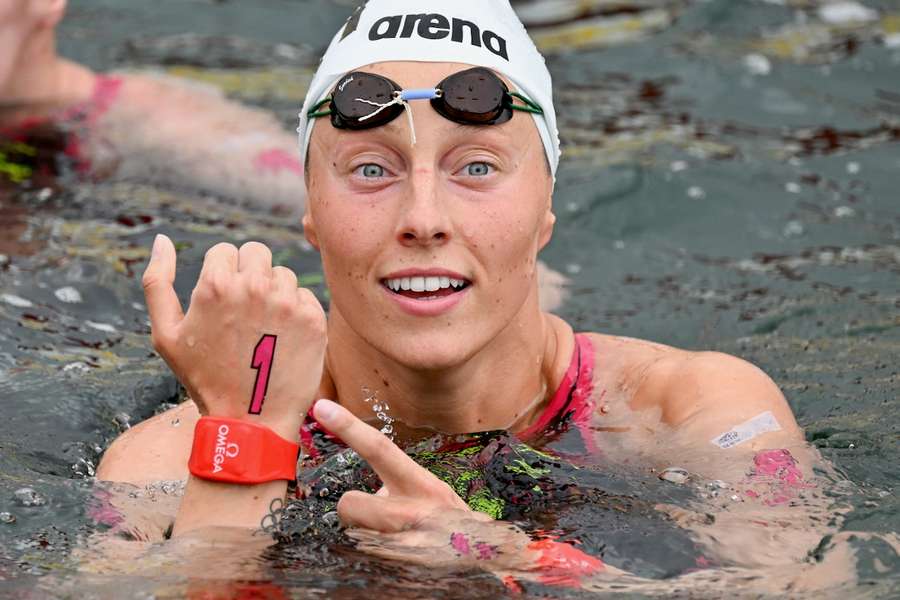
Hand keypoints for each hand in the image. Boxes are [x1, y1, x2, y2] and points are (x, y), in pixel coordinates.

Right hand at [142, 234, 325, 439]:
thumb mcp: (166, 334)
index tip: (222, 302)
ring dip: (274, 292)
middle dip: (249, 273)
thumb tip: (161, 240)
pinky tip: (283, 338)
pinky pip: (305, 296)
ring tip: (263, 329)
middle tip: (244, 310)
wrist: (251, 420)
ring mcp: (288, 302)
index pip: (225, 250)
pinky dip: (296, 312)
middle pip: (257, 252)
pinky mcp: (314, 319)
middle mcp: (255, 287)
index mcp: (216, 285)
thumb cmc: (205, 379)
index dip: (221, 274)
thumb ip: (157, 282)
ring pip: (283, 274)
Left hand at [311, 400, 538, 568]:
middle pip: (348, 504)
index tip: (322, 407)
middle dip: (353, 511)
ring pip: (353, 536)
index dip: (349, 427)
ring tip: (398, 541)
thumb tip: (368, 495)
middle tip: (377, 518)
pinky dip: (375, 555)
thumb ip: (400, 487)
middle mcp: (412, 513)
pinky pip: (362, 557)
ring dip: (368, 537)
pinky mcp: (395, 570)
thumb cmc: (453, 524)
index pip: (380, 449)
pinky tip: (399, 558)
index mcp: (422, 485)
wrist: (486, 561)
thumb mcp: (433, 495)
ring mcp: (403, 547)